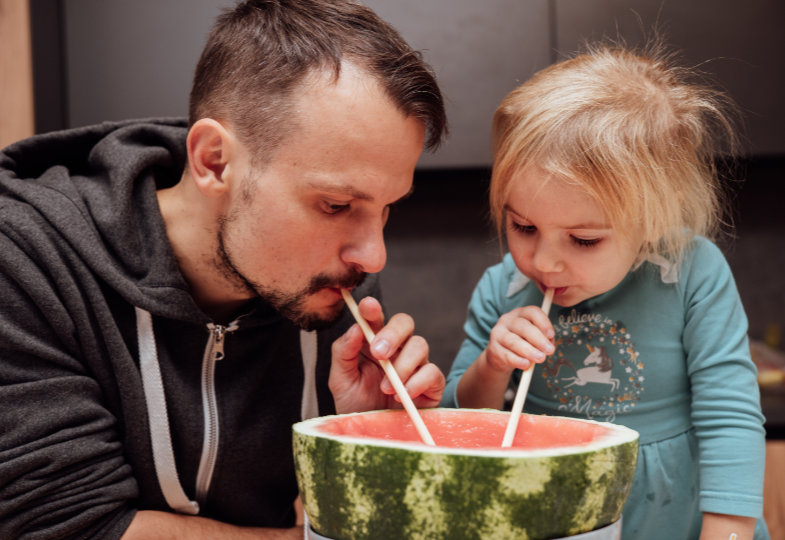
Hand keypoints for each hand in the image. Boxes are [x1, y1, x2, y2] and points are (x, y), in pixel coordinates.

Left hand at [329, 296, 444, 413]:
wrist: (372, 435)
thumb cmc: (357, 405)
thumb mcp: (341, 380)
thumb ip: (343, 353)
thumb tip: (356, 328)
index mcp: (373, 342)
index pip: (376, 318)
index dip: (373, 309)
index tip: (367, 306)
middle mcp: (397, 349)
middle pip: (405, 322)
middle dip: (392, 334)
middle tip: (378, 353)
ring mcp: (416, 364)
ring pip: (420, 344)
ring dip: (402, 365)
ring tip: (386, 388)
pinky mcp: (432, 383)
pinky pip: (432, 372)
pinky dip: (416, 382)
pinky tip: (402, 395)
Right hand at [485, 305, 554, 372]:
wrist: (500, 355)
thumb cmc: (521, 343)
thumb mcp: (533, 337)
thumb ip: (542, 338)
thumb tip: (549, 344)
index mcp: (520, 313)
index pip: (532, 312)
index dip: (543, 322)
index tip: (551, 335)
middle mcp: (507, 320)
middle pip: (523, 326)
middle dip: (539, 339)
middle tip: (549, 350)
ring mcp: (498, 334)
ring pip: (514, 341)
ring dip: (529, 351)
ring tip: (540, 358)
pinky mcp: (493, 349)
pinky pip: (507, 355)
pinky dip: (518, 361)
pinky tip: (526, 364)